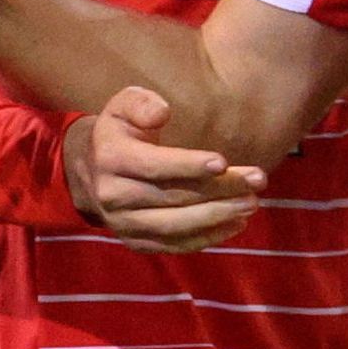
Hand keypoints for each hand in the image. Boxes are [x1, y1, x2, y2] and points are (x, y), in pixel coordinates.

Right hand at [63, 86, 264, 249]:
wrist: (90, 171)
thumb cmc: (121, 131)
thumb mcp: (123, 105)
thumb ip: (142, 103)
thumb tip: (162, 113)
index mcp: (111, 158)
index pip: (154, 165)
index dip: (188, 165)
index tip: (223, 162)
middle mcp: (113, 195)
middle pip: (173, 197)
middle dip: (219, 190)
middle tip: (257, 180)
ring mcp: (123, 224)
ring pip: (176, 225)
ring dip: (218, 217)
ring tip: (252, 203)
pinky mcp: (136, 242)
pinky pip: (175, 245)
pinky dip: (208, 238)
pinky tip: (236, 223)